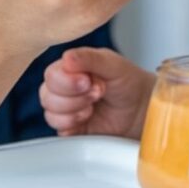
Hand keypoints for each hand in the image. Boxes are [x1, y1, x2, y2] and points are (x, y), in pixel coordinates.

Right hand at [40, 47, 154, 137]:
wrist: (142, 108)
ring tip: (94, 106)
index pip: (51, 75)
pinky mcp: (71, 128)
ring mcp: (66, 109)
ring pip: (50, 113)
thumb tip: (67, 57)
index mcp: (71, 68)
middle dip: (74, 97)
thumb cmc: (129, 82)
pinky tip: (88, 118)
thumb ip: (90, 58)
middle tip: (97, 93)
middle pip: (46, 94)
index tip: (88, 81)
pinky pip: (58, 129)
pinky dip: (74, 124)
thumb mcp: (113, 64)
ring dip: (75, 111)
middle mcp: (64, 88)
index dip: (68, 81)